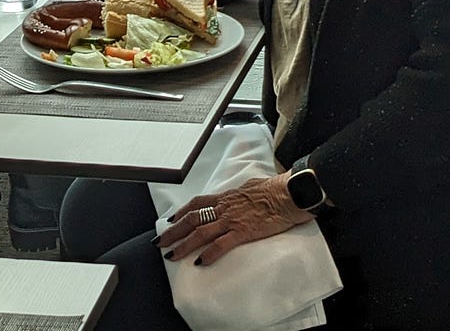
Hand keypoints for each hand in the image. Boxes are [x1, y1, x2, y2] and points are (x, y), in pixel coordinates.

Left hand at [155, 173, 312, 266]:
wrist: (289, 194)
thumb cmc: (275, 189)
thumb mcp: (251, 187)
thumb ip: (241, 194)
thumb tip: (240, 194)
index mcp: (226, 197)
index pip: (197, 203)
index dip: (181, 212)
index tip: (170, 220)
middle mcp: (224, 208)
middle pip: (191, 218)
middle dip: (174, 231)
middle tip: (160, 242)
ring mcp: (232, 220)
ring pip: (200, 232)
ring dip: (184, 245)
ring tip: (172, 255)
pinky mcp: (243, 232)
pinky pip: (221, 244)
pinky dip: (208, 253)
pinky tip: (199, 262)